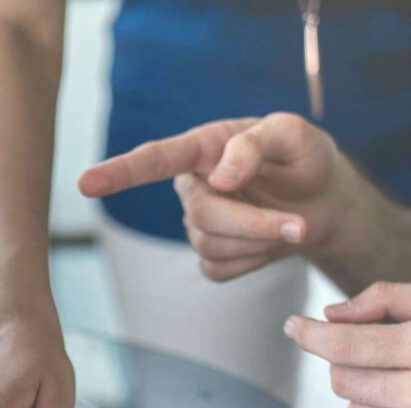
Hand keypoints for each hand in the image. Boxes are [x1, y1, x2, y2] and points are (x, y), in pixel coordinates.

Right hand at [79, 113, 354, 280]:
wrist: (325, 201)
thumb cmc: (304, 158)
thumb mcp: (294, 135)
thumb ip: (256, 144)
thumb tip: (221, 177)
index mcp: (203, 148)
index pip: (154, 160)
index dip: (119, 173)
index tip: (85, 184)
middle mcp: (193, 185)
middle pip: (202, 215)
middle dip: (253, 224)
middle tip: (299, 225)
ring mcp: (199, 224)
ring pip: (211, 246)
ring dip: (260, 241)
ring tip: (293, 224)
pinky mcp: (212, 256)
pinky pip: (220, 270)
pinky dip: (255, 261)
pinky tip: (270, 243)